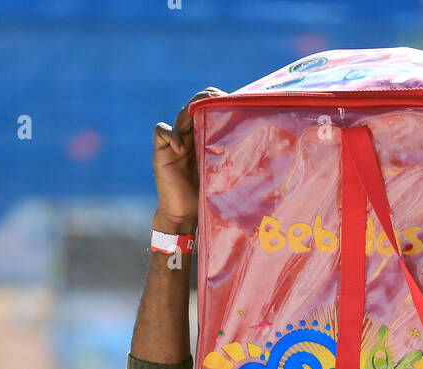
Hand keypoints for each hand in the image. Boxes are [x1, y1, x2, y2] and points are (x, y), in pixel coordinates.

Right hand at [153, 88, 226, 229]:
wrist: (185, 216)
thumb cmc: (206, 198)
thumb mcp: (224, 174)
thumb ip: (232, 159)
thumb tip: (262, 150)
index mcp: (203, 137)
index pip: (206, 108)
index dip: (215, 100)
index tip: (232, 100)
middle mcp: (188, 136)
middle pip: (193, 105)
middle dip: (205, 98)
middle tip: (220, 98)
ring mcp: (174, 143)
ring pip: (180, 114)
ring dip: (191, 110)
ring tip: (201, 112)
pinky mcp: (161, 152)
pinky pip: (162, 131)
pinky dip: (171, 135)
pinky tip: (182, 148)